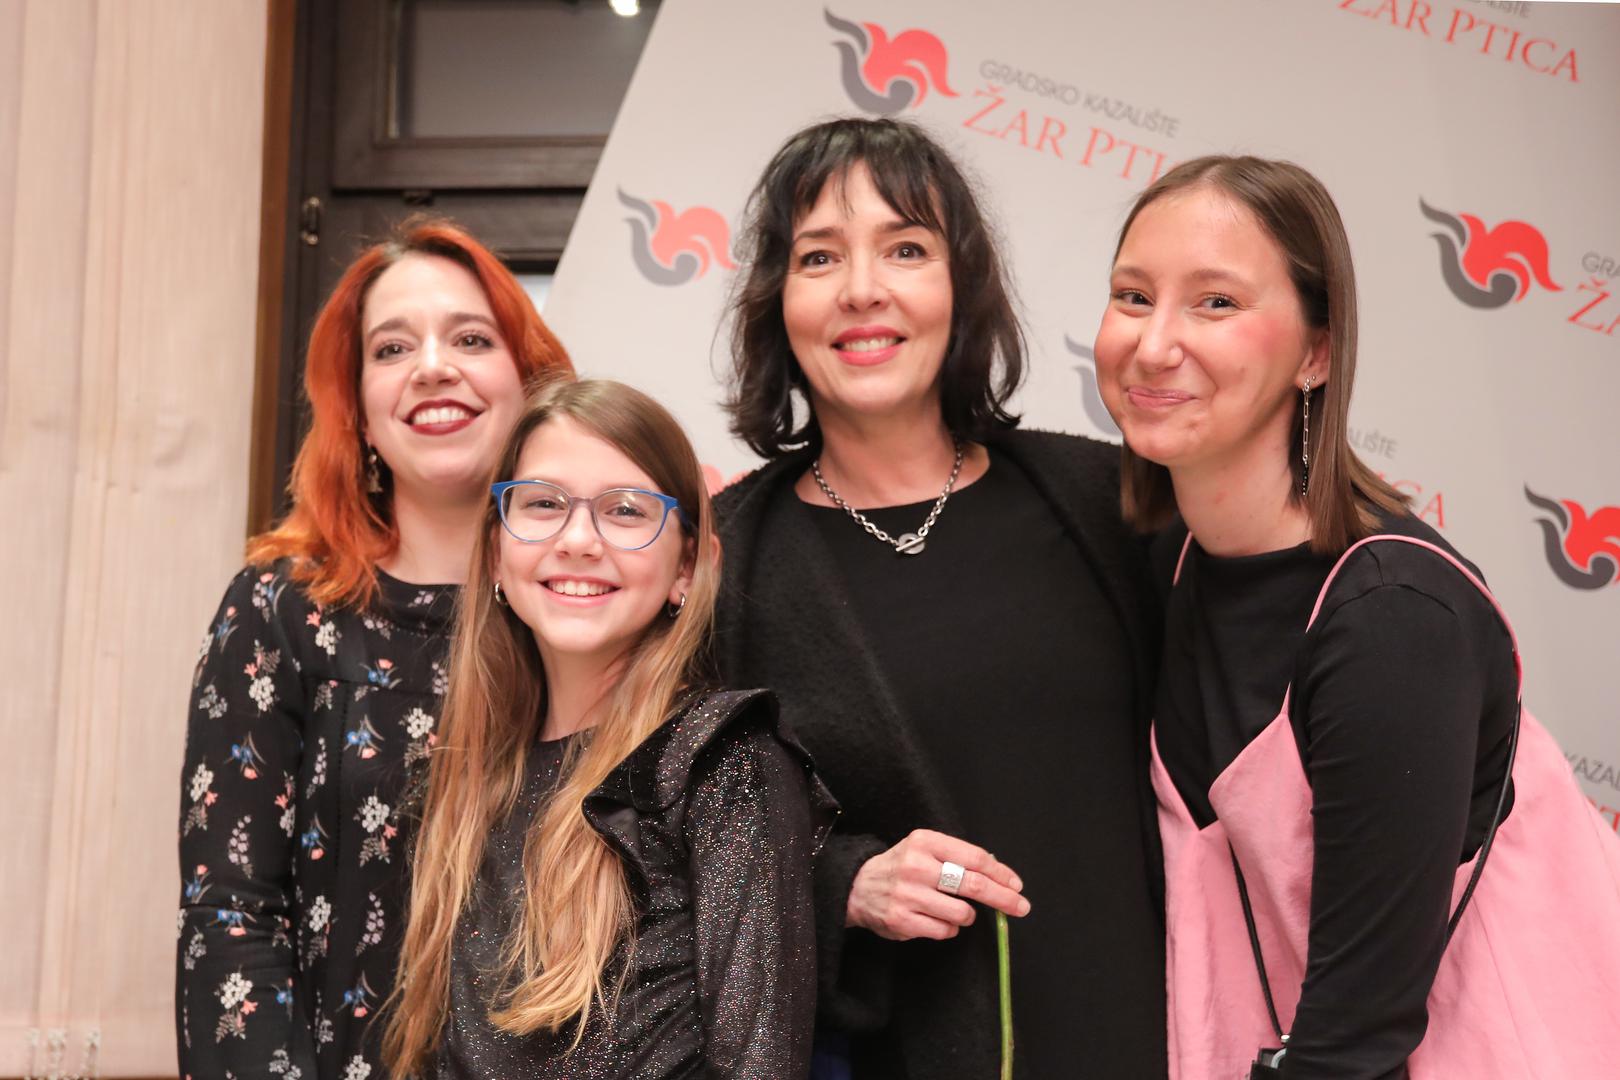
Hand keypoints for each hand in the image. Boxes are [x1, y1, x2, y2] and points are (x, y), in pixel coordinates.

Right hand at [845, 828, 1028, 940]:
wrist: (857, 887)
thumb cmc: (902, 867)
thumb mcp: (924, 848)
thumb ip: (957, 857)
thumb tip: (999, 873)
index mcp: (925, 842)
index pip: (974, 858)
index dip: (1000, 873)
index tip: (1016, 885)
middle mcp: (916, 866)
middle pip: (973, 884)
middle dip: (1003, 898)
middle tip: (1021, 907)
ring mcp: (908, 895)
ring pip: (962, 912)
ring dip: (968, 915)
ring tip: (957, 910)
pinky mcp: (902, 920)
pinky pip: (945, 930)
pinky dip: (949, 928)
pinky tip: (938, 919)